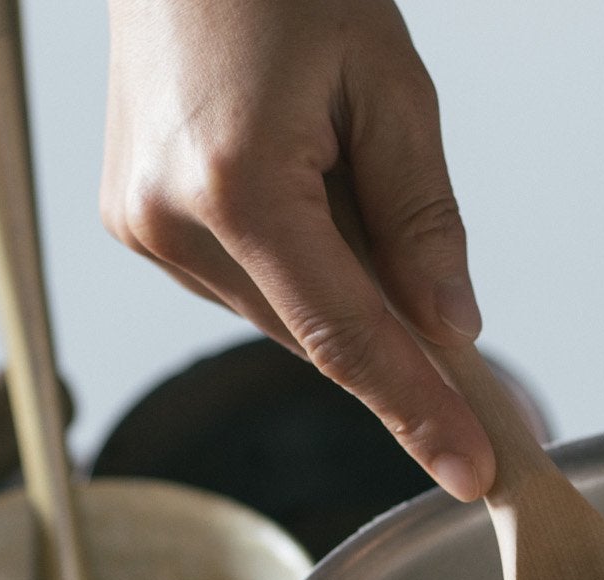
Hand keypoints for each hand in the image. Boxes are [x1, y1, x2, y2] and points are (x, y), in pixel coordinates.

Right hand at [101, 0, 493, 500]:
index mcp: (237, 187)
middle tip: (458, 334)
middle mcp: (172, 222)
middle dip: (392, 341)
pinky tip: (298, 186)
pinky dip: (293, 267)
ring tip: (339, 175)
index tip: (473, 472)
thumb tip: (450, 328)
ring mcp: (140, 228)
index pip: (349, 340)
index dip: (417, 412)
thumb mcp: (388, 84)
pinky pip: (242, 284)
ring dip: (337, 290)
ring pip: (281, 317)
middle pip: (316, 337)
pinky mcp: (130, 221)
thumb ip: (421, 216)